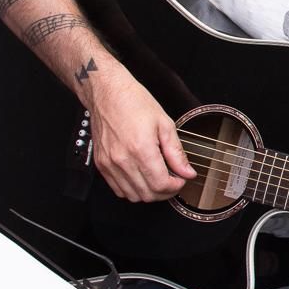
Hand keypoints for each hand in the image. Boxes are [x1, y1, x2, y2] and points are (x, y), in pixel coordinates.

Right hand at [84, 73, 194, 201]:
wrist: (107, 93)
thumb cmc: (134, 102)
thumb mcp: (165, 124)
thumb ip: (177, 152)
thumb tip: (187, 172)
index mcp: (141, 149)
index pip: (161, 185)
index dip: (176, 186)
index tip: (181, 179)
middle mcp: (122, 159)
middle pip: (147, 194)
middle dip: (165, 192)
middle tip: (173, 180)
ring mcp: (109, 163)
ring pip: (132, 196)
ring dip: (149, 193)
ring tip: (158, 179)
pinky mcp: (101, 164)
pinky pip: (118, 189)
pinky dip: (132, 189)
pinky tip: (142, 178)